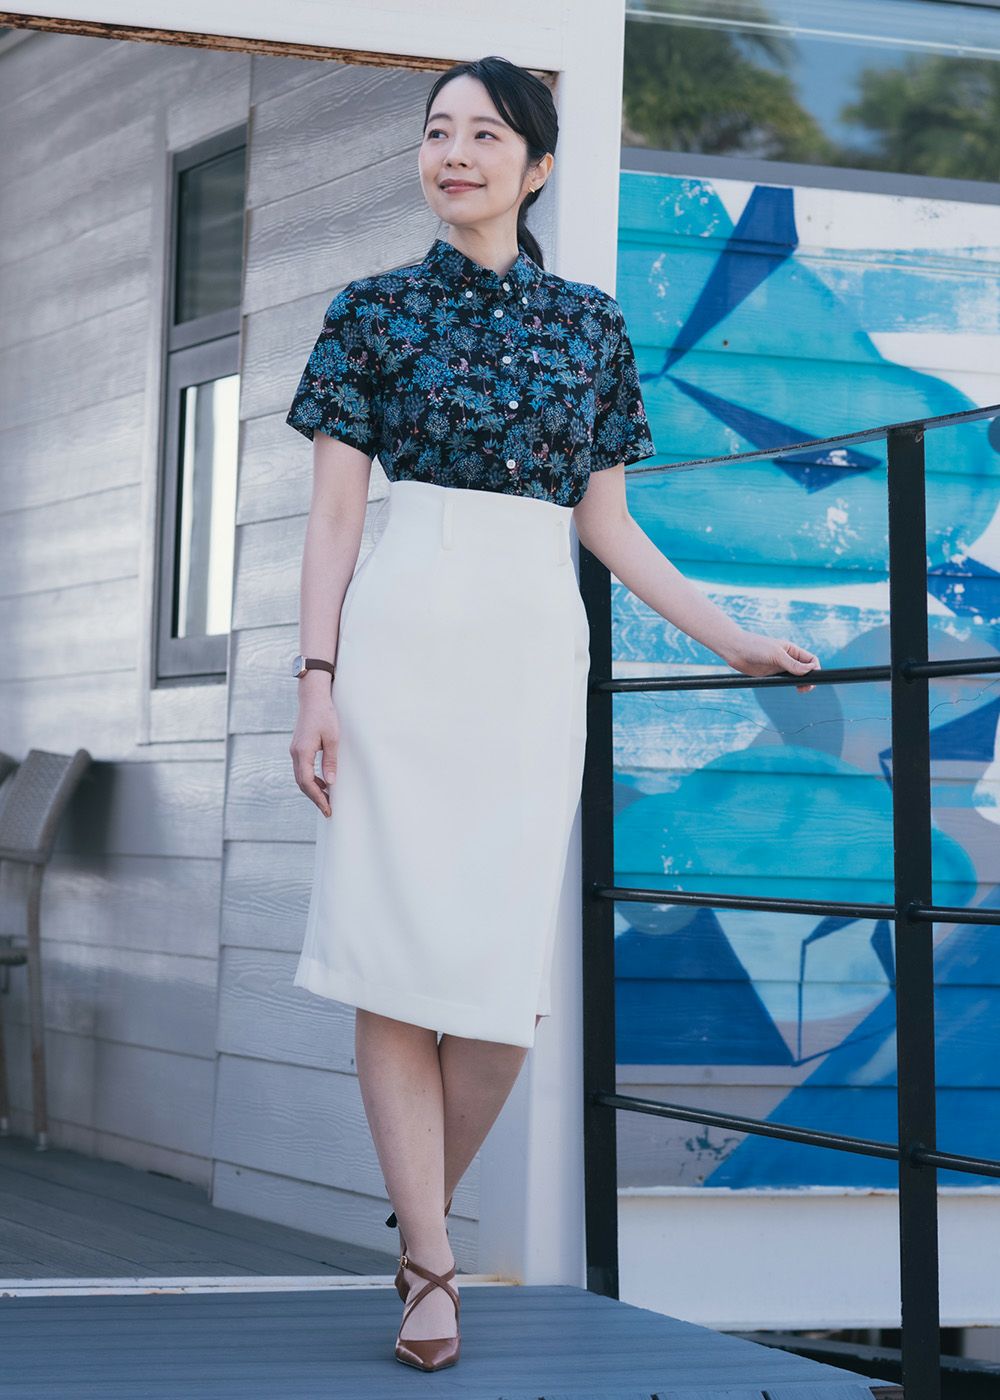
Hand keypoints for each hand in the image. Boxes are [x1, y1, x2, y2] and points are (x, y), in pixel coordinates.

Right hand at [290, 687, 340, 816]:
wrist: (312, 697)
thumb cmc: (324, 715)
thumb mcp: (332, 738)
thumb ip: (330, 761)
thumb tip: (331, 782)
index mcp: (302, 752)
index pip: (307, 783)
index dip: (317, 798)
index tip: (328, 809)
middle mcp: (295, 753)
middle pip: (302, 783)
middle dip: (314, 798)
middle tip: (328, 810)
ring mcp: (295, 751)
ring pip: (301, 777)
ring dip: (313, 789)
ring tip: (327, 799)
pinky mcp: (298, 748)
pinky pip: (302, 769)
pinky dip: (311, 779)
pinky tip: (323, 782)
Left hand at [723, 629, 820, 692]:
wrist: (735, 650)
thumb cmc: (755, 646)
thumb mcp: (776, 654)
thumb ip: (793, 664)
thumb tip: (810, 669)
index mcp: (792, 650)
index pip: (811, 659)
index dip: (815, 668)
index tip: (813, 677)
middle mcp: (788, 658)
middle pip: (806, 670)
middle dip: (809, 679)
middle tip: (806, 687)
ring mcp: (780, 667)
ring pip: (797, 677)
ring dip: (801, 683)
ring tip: (800, 689)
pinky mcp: (772, 674)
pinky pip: (785, 681)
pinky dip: (790, 685)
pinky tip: (790, 688)